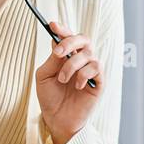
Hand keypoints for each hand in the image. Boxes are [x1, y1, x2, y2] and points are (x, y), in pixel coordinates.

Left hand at [35, 21, 102, 141]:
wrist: (56, 119)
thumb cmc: (50, 97)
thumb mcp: (44, 76)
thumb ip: (52, 60)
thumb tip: (57, 44)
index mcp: (66, 56)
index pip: (67, 37)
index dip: (62, 29)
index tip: (52, 25)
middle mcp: (80, 60)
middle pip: (83, 39)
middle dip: (70, 42)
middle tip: (57, 52)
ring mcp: (91, 70)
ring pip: (89, 54)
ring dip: (72, 65)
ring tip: (62, 79)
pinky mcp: (99, 82)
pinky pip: (96, 68)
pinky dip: (84, 74)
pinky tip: (76, 86)